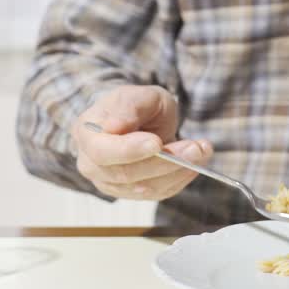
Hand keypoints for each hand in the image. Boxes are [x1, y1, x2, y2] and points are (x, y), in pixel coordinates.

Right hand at [73, 85, 212, 200]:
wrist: (138, 119)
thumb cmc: (135, 105)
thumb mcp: (137, 95)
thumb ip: (129, 107)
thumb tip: (114, 126)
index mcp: (86, 133)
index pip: (102, 151)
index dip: (129, 150)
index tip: (157, 142)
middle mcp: (91, 164)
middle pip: (125, 174)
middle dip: (164, 162)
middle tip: (195, 147)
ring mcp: (109, 183)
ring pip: (145, 187)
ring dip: (178, 171)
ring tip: (202, 150)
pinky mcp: (131, 193)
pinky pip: (157, 193)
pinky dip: (180, 179)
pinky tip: (195, 163)